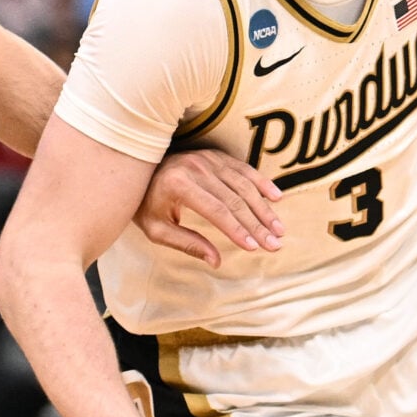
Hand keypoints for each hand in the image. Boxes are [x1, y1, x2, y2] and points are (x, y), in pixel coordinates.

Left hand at [136, 148, 284, 266]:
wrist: (137, 169)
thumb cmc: (145, 204)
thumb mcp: (157, 229)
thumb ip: (186, 244)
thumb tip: (216, 261)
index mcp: (178, 184)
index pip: (216, 211)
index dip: (237, 230)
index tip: (254, 247)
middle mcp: (196, 167)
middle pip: (235, 200)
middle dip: (257, 225)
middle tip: (275, 245)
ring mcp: (207, 158)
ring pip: (244, 185)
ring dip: (264, 209)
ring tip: (279, 230)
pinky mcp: (216, 156)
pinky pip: (244, 169)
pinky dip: (262, 183)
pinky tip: (277, 198)